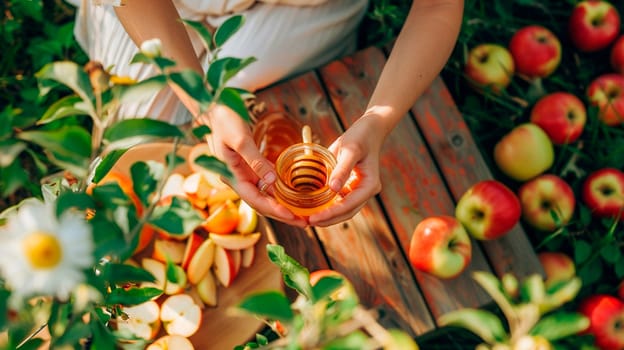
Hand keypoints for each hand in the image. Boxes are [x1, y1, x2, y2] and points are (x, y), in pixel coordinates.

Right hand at [198, 104, 307, 226]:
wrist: (214, 109)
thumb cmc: (224, 120)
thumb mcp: (240, 138)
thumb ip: (255, 160)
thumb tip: (272, 181)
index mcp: (232, 176)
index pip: (255, 200)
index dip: (274, 210)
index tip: (292, 216)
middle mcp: (238, 179)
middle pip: (261, 204)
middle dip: (282, 215)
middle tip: (305, 223)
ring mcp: (243, 175)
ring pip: (264, 197)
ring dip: (282, 207)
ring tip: (302, 215)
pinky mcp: (249, 168)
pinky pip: (265, 185)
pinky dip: (279, 193)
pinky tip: (293, 197)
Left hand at [307, 115, 384, 225]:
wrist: (368, 129)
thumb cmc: (359, 137)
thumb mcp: (349, 150)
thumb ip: (342, 169)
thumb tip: (333, 189)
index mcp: (370, 185)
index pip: (349, 206)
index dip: (331, 214)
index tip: (313, 218)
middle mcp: (366, 191)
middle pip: (347, 212)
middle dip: (328, 220)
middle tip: (308, 222)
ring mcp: (360, 190)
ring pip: (344, 210)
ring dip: (328, 216)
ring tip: (309, 218)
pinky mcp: (352, 186)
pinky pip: (340, 200)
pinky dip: (328, 205)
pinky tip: (314, 207)